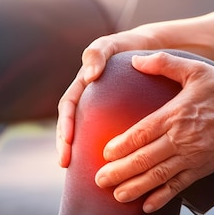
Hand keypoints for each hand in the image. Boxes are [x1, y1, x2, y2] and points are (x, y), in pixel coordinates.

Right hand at [56, 30, 154, 166]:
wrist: (148, 50)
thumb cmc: (128, 46)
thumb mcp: (111, 44)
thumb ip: (98, 53)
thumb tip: (88, 77)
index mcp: (83, 84)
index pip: (68, 106)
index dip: (64, 124)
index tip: (67, 141)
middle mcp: (89, 99)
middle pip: (71, 124)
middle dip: (65, 144)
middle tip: (65, 163)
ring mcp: (101, 108)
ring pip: (85, 133)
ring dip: (78, 150)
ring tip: (79, 170)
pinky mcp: (115, 116)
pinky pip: (104, 134)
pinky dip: (101, 149)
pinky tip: (111, 164)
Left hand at [95, 52, 213, 212]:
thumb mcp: (195, 68)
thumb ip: (164, 63)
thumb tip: (135, 60)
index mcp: (175, 114)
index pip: (141, 134)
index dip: (121, 146)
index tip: (104, 153)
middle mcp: (181, 139)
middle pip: (144, 159)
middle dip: (119, 172)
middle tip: (99, 180)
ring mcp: (192, 157)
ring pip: (157, 177)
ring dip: (134, 188)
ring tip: (116, 196)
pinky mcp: (202, 168)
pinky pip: (178, 186)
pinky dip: (161, 198)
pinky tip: (147, 206)